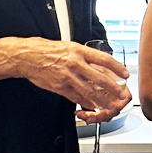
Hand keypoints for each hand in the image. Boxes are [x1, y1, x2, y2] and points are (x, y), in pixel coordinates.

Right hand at [0, 37, 131, 117]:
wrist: (27, 56)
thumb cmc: (47, 49)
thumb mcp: (69, 46)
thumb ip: (84, 55)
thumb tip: (99, 63)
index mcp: (79, 50)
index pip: (104, 59)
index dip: (116, 68)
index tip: (124, 74)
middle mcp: (75, 63)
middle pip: (99, 77)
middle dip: (113, 87)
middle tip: (121, 93)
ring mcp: (67, 76)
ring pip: (88, 90)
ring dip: (101, 99)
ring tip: (110, 104)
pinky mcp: (59, 86)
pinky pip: (75, 97)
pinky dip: (85, 102)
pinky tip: (92, 106)